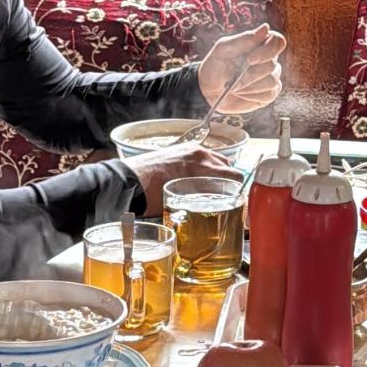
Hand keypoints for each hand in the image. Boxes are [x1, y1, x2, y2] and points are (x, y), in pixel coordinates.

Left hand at [123, 144, 243, 218]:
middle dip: (230, 183)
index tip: (239, 203)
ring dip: (218, 173)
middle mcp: (199, 153)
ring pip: (216, 160)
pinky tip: (197, 180)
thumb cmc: (149, 196)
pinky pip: (202, 156)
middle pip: (228, 166)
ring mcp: (189, 149)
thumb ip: (202, 205)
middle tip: (227, 199)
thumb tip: (215, 217)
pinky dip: (205, 167)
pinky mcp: (180, 149)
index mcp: (202, 166)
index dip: (240, 191)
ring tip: (212, 190)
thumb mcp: (180, 204)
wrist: (126, 182)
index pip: (236, 175)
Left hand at [198, 24, 286, 113]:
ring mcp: (271, 77)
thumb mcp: (224, 49)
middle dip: (251, 73)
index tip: (250, 59)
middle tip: (235, 78)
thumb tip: (266, 28)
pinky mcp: (269, 93)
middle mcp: (269, 59)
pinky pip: (269, 94)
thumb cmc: (215, 66)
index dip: (268, 50)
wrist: (209, 91)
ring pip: (271, 81)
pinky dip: (252, 95)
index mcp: (260, 44)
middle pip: (272, 64)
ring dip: (249, 86)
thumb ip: (245, 39)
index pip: (278, 41)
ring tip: (235, 87)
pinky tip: (242, 93)